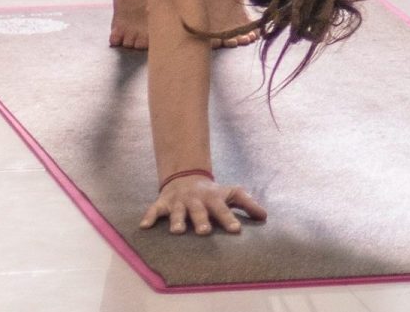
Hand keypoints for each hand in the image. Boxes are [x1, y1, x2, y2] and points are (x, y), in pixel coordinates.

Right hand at [139, 176, 266, 235]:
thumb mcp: (231, 194)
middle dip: (201, 221)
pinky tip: (144, 226)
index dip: (229, 220)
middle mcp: (196, 200)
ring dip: (177, 220)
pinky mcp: (163, 203)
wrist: (187, 178)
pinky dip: (149, 216)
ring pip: (177, 212)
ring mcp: (179, 201)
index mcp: (213, 198)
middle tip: (204, 232)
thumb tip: (265, 217)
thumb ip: (247, 204)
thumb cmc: (212, 192)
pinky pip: (154, 210)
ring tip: (177, 231)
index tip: (236, 230)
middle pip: (199, 211)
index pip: (223, 210)